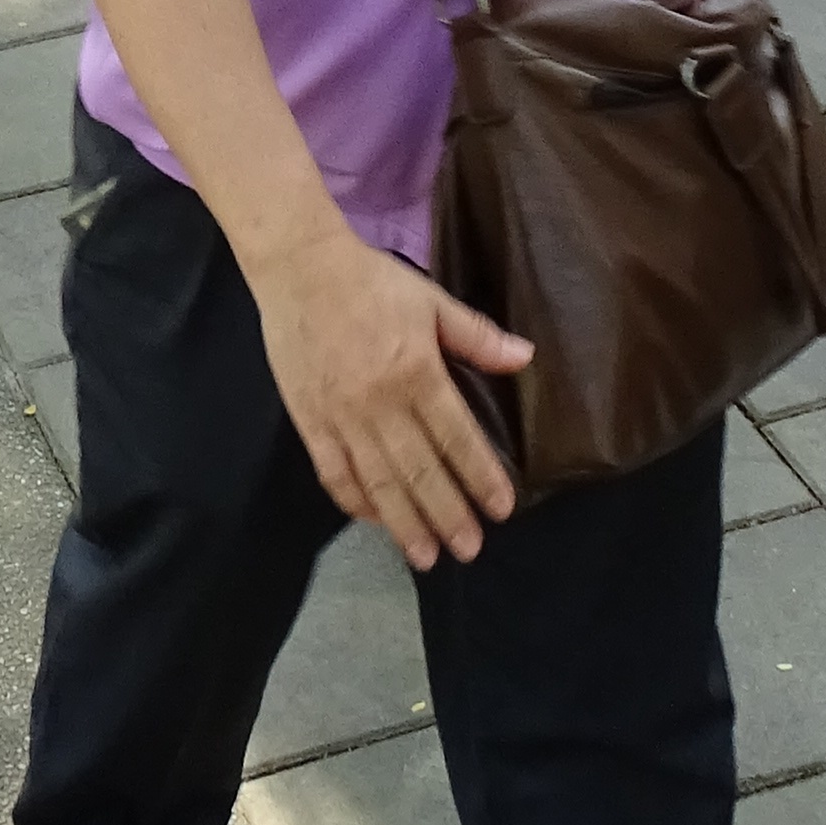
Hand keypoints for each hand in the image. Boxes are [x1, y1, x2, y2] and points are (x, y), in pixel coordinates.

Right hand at [246, 224, 530, 564]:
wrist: (299, 268)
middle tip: (469, 549)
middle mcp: (380, 404)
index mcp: (417, 373)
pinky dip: (354, 502)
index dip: (481, 476)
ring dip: (404, 523)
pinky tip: (375, 521)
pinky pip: (334, 472)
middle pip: (419, 472)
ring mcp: (342, 417)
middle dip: (447, 515)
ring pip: (378, 483)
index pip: (457, 438)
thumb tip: (526, 358)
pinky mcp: (309, 421)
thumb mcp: (431, 300)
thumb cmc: (371, 281)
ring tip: (425, 556)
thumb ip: (477, 337)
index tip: (501, 508)